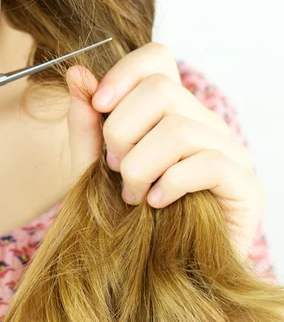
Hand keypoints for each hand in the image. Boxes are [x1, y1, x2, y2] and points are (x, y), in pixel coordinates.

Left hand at [65, 41, 264, 258]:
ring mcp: (228, 149)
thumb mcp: (92, 160)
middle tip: (112, 167)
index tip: (98, 104)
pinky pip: (207, 164)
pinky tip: (155, 202)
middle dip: (122, 131)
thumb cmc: (124, 207)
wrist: (150, 263)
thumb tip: (77, 72)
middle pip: (161, 90)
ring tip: (130, 193)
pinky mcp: (244, 184)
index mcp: (168, 108)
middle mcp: (202, 120)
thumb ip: (85, 119)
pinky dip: (170, 184)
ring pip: (178, 130)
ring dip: (139, 166)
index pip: (156, 58)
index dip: (123, 73)